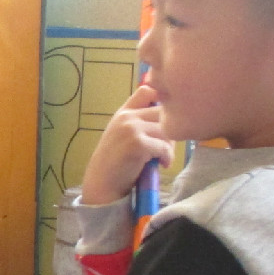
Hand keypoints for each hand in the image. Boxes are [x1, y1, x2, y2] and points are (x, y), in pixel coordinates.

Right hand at [80, 84, 172, 205]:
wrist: (102, 183)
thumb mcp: (123, 135)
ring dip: (170, 146)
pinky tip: (162, 164)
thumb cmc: (115, 162)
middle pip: (163, 112)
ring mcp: (131, 128)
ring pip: (166, 130)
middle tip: (167, 147)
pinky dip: (167, 157)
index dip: (162, 100)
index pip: (147, 91)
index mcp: (123, 112)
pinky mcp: (137, 143)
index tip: (165, 120)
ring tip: (164, 158)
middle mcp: (126, 116)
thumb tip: (171, 119)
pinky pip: (164, 146)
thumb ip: (139, 123)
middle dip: (170, 129)